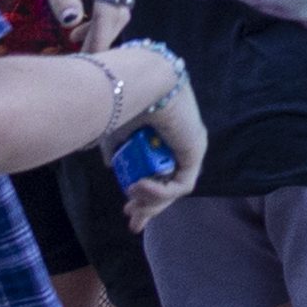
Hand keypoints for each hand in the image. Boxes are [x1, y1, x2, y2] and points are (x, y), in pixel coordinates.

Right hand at [120, 54, 210, 217]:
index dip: (144, 196)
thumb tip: (111, 167)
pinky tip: (139, 187)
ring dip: (152, 202)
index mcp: (160, 138)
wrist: (138, 85)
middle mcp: (177, 143)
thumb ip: (114, 150)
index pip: (158, 173)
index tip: (127, 211)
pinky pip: (181, 184)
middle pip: (169, 185)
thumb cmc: (121, 102)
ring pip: (174, 188)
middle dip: (149, 207)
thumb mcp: (113, 133)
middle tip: (133, 222)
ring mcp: (189, 148)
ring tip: (131, 204)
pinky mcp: (195, 152)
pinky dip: (160, 192)